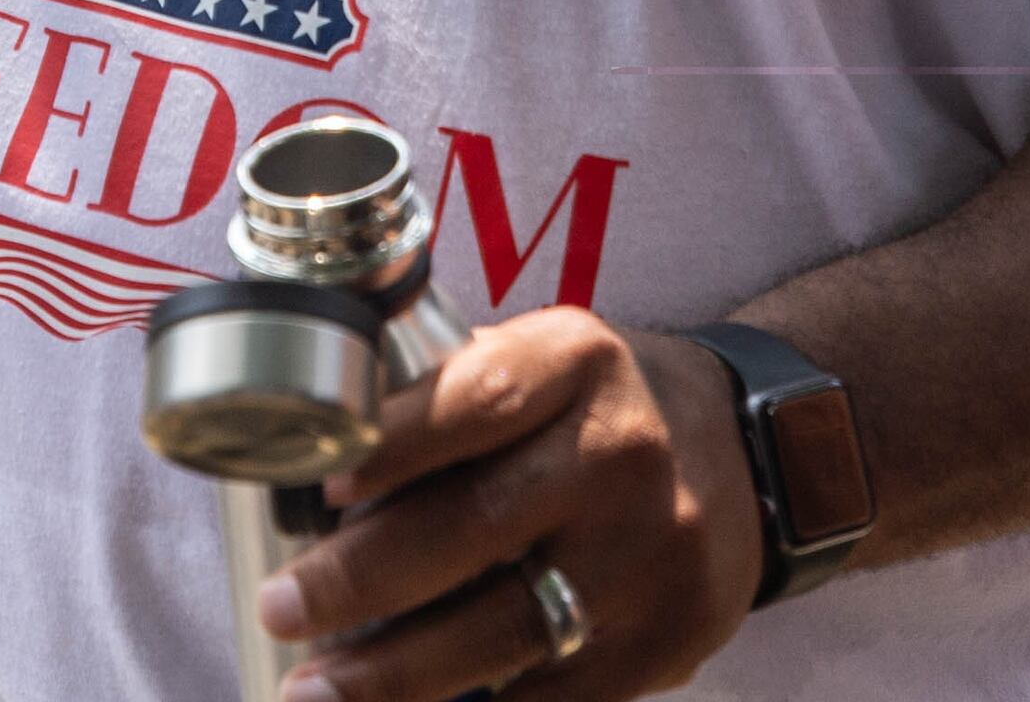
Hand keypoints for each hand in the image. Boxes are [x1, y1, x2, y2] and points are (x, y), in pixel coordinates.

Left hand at [256, 311, 762, 701]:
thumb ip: (450, 400)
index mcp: (579, 362)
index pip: (474, 400)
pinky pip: (552, 696)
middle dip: (360, 580)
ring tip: (314, 690)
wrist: (748, 455)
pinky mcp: (668, 640)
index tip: (316, 488)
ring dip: (395, 673)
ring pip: (506, 628)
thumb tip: (311, 469)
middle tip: (281, 607)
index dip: (391, 446)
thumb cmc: (599, 408)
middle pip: (476, 526)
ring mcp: (653, 555)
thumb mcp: (544, 361)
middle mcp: (623, 453)